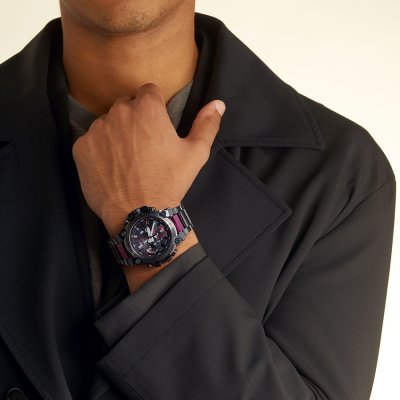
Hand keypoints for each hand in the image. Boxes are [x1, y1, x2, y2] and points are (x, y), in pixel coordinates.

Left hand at [72, 83, 224, 236]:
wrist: (139, 215)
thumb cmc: (169, 182)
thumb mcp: (196, 154)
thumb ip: (207, 124)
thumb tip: (218, 104)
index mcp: (147, 108)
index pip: (148, 91)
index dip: (155, 106)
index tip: (157, 125)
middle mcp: (119, 112)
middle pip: (126, 104)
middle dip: (135, 118)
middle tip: (144, 145)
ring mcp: (96, 130)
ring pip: (108, 122)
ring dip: (116, 133)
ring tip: (128, 159)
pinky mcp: (81, 148)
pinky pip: (91, 141)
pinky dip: (100, 150)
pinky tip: (112, 167)